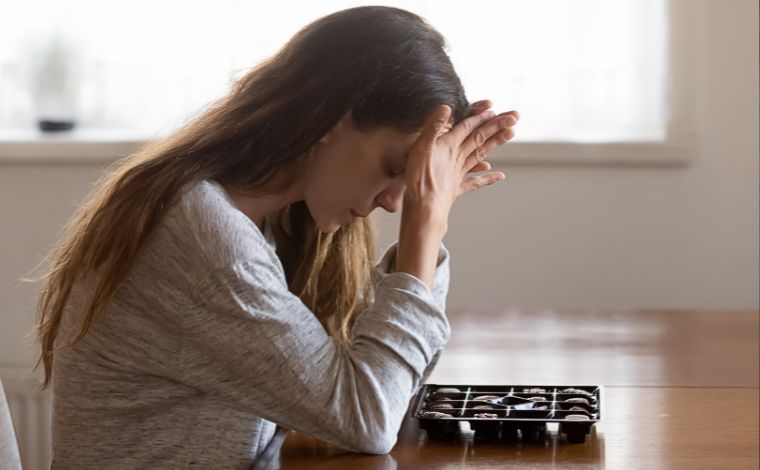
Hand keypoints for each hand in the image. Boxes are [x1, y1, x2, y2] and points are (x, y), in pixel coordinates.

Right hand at [403, 100, 518, 224]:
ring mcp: (459, 174)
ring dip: (496, 143)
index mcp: (448, 146)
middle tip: (514, 117)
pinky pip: (476, 182)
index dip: (480, 117)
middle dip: (497, 126)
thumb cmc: (418, 179)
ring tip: (511, 134)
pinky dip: (488, 178)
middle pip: (480, 138)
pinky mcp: (457, 189)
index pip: (468, 127)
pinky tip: (501, 175)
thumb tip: (446, 107)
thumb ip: (433, 127)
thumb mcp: (420, 147)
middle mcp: (457, 158)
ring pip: (481, 154)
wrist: (424, 208)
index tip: (494, 109)